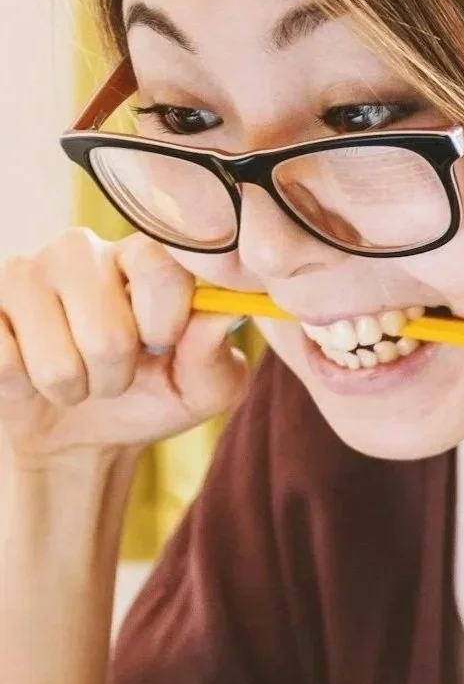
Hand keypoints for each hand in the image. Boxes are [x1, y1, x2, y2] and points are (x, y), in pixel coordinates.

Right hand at [0, 229, 248, 466]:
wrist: (79, 433)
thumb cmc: (148, 397)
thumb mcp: (201, 389)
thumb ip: (217, 356)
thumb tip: (221, 316)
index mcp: (141, 257)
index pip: (160, 267)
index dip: (164, 322)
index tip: (162, 345)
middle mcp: (81, 250)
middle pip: (108, 334)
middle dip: (115, 379)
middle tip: (112, 375)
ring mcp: (23, 273)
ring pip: (56, 360)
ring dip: (71, 389)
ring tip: (73, 376)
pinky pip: (4, 362)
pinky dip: (24, 387)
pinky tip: (27, 372)